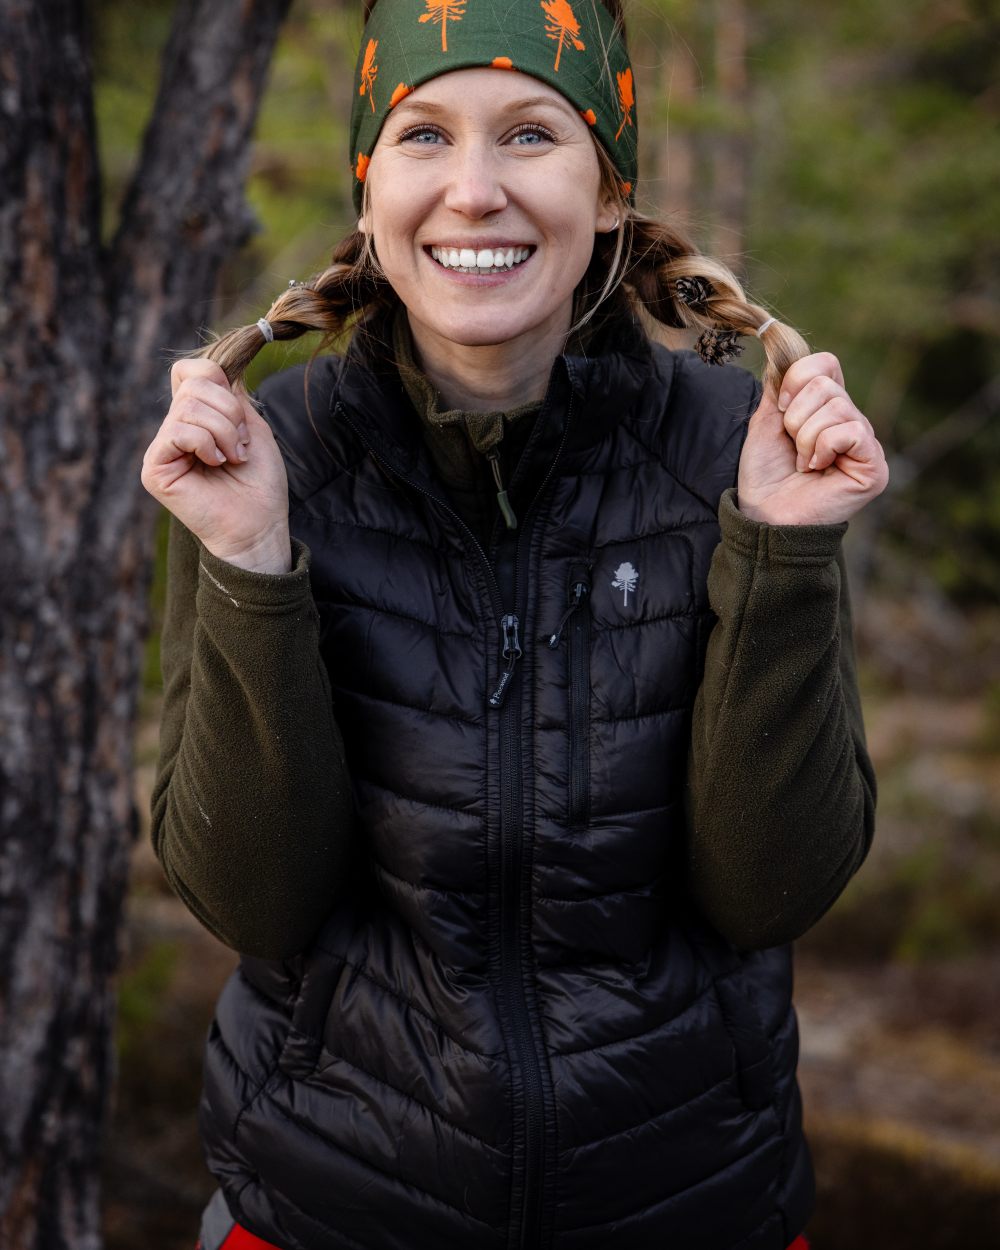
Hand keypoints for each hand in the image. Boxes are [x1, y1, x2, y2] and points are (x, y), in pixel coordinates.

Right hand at [141, 360, 291, 571]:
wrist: (260, 524)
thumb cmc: (259, 482)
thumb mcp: (251, 427)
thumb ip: (231, 396)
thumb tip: (214, 365)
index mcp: (195, 419)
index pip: (190, 371)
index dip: (217, 381)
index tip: (240, 415)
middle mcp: (174, 430)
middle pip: (193, 384)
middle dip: (229, 412)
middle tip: (242, 445)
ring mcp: (162, 449)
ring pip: (188, 407)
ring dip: (224, 432)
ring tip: (233, 458)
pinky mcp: (155, 468)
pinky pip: (177, 431)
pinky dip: (206, 444)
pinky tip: (215, 464)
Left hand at [737, 352, 888, 525]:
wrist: (764, 515)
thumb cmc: (764, 476)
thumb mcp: (766, 422)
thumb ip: (779, 388)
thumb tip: (782, 353)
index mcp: (827, 409)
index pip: (825, 363)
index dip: (797, 378)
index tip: (780, 410)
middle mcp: (851, 421)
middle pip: (826, 383)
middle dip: (795, 417)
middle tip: (793, 448)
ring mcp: (865, 443)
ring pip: (836, 407)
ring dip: (805, 437)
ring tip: (803, 464)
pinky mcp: (874, 465)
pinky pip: (850, 431)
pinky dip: (822, 448)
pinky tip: (817, 469)